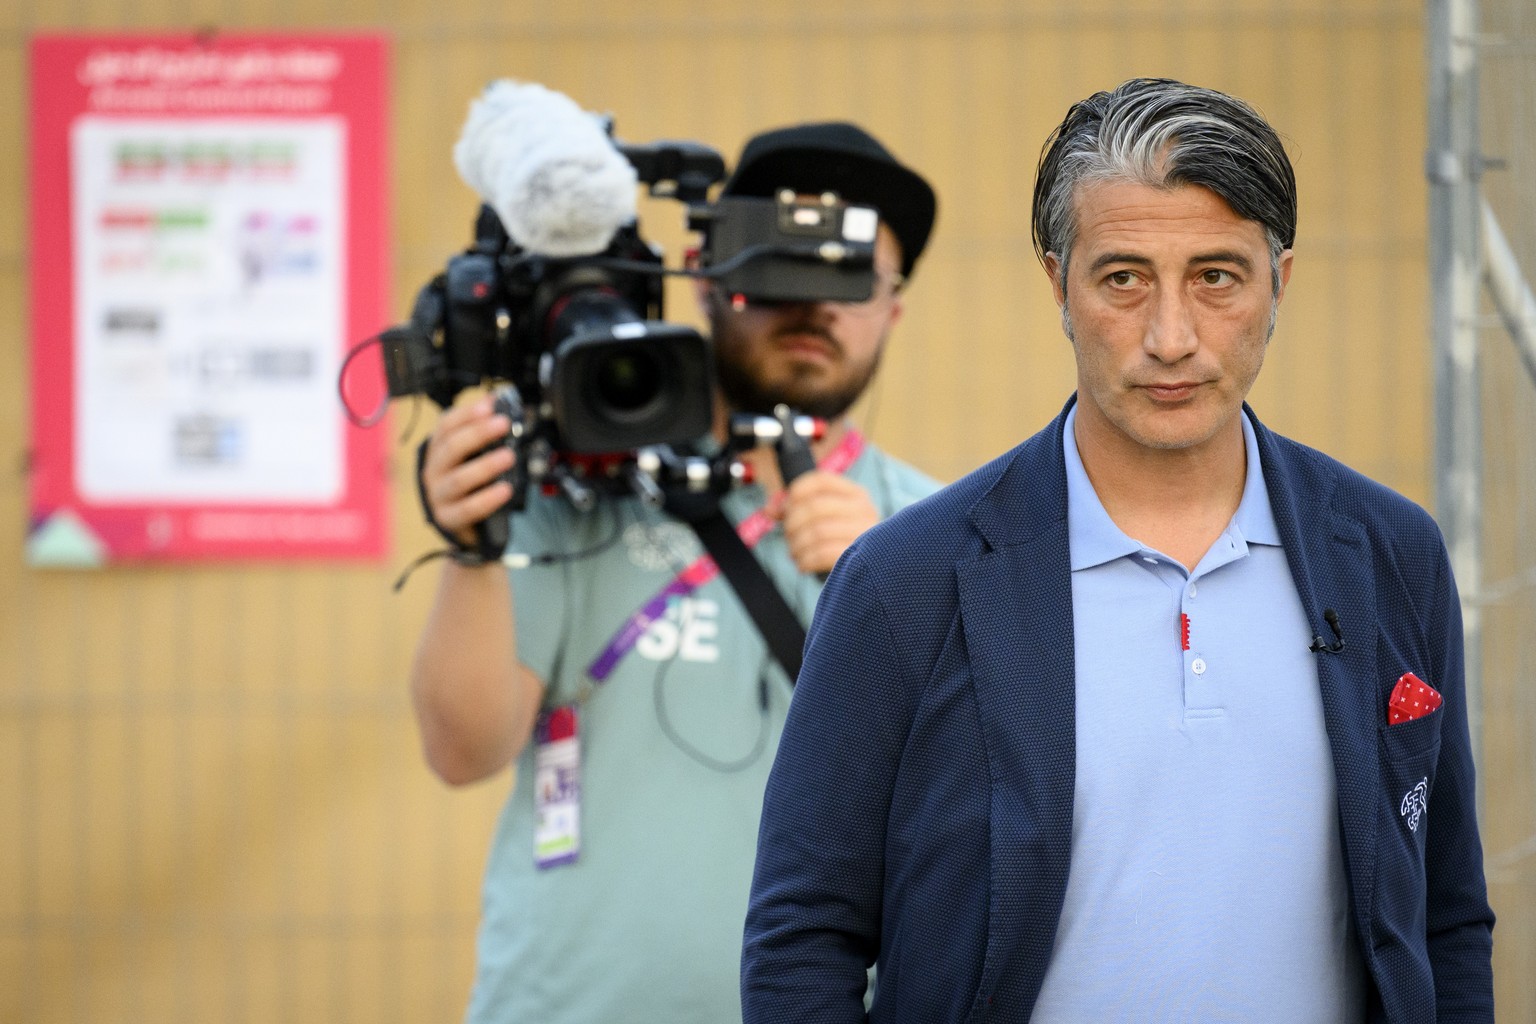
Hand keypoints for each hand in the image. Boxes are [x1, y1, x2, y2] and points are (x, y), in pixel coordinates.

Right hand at [420, 395, 516, 546]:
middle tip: (503, 424)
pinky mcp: (448, 518)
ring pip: (458, 479)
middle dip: (477, 433)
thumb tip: (500, 399)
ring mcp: (438, 495)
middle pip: (451, 448)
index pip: (445, 425)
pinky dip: (487, 499)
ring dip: (485, 466)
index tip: (489, 406)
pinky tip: (505, 490)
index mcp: (438, 449)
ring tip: (509, 456)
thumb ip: (482, 428)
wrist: (458, 523)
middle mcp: (434, 470)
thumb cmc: (466, 481)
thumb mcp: (470, 453)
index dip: (466, 414)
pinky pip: (467, 509)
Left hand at [776, 471, 880, 575]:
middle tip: (788, 536)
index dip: (796, 491)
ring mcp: (865, 533)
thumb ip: (796, 509)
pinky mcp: (861, 558)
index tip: (785, 508)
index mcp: (855, 494)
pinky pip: (823, 554)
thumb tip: (768, 509)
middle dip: (792, 523)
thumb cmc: (842, 541)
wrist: (875, 572)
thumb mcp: (825, 519)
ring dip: (797, 545)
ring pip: (817, 532)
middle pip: (815, 507)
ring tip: (795, 553)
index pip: (821, 480)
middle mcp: (863, 509)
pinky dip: (806, 560)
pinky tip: (803, 565)